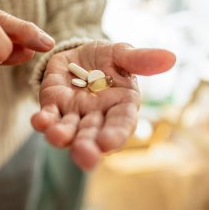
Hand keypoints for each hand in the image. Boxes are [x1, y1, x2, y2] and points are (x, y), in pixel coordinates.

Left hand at [31, 41, 175, 169]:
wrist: (79, 53)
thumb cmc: (106, 58)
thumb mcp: (122, 54)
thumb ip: (140, 60)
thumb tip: (171, 58)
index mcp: (119, 107)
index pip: (120, 124)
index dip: (115, 134)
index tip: (108, 142)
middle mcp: (96, 117)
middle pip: (92, 135)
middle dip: (88, 146)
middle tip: (84, 156)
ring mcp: (73, 114)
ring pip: (68, 130)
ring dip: (62, 135)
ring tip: (56, 136)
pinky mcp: (52, 106)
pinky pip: (47, 117)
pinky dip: (43, 121)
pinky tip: (38, 121)